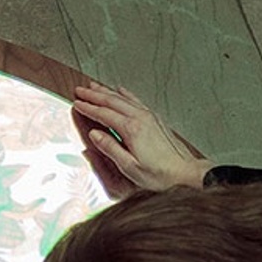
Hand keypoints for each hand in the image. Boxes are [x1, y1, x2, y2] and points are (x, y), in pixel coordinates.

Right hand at [70, 83, 214, 197]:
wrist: (184, 172)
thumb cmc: (160, 174)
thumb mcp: (129, 167)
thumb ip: (110, 148)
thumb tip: (95, 135)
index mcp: (131, 130)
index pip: (103, 114)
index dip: (88, 108)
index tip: (77, 104)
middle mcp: (140, 118)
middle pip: (112, 101)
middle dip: (93, 95)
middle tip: (80, 90)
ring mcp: (149, 116)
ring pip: (123, 98)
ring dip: (106, 91)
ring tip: (94, 86)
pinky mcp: (155, 119)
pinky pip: (135, 100)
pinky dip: (124, 94)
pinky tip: (120, 91)